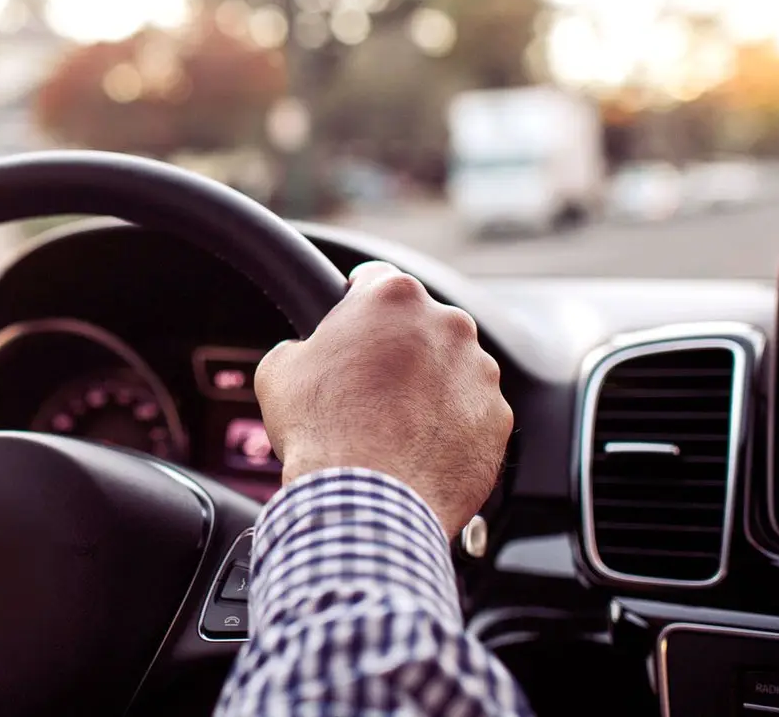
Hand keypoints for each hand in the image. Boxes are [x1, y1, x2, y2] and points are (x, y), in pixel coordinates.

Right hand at [254, 261, 512, 536]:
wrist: (366, 499)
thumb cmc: (321, 428)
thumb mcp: (280, 370)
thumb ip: (304, 346)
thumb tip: (310, 355)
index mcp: (393, 297)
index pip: (375, 278)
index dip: (355, 299)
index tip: (351, 316)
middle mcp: (447, 324)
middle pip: (420, 323)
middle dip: (397, 347)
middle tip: (366, 382)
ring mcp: (480, 372)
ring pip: (451, 367)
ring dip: (428, 385)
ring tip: (393, 423)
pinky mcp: (498, 418)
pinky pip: (472, 412)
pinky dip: (450, 424)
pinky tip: (418, 447)